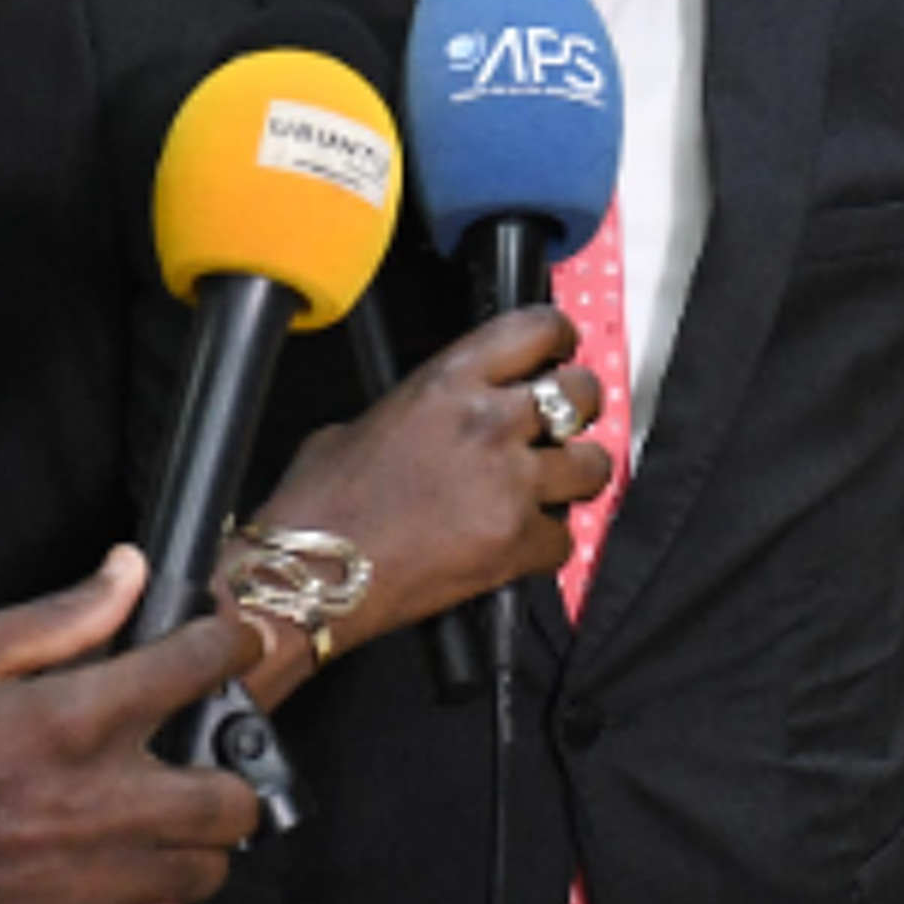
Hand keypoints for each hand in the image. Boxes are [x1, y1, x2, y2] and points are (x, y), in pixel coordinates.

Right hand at [0, 546, 266, 903]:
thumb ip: (56, 617)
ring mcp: (81, 887)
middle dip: (226, 767)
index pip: (198, 670)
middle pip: (233, 797)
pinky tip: (137, 896)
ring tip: (156, 822)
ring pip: (208, 873)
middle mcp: (92, 806)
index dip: (226, 646)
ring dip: (196, 845)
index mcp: (67, 720)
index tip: (222, 646)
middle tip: (189, 754)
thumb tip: (131, 569)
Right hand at [240, 305, 608, 688]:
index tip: (561, 349)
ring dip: (577, 475)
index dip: (559, 337)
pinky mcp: (515, 542)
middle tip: (564, 423)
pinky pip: (565, 538)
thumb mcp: (362, 423)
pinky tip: (521, 542)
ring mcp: (508, 484)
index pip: (536, 329)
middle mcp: (488, 422)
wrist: (311, 574)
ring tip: (553, 485)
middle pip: (581, 393)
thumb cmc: (322, 504)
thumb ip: (421, 408)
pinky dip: (548, 543)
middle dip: (580, 406)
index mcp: (447, 381)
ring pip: (593, 466)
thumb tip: (441, 418)